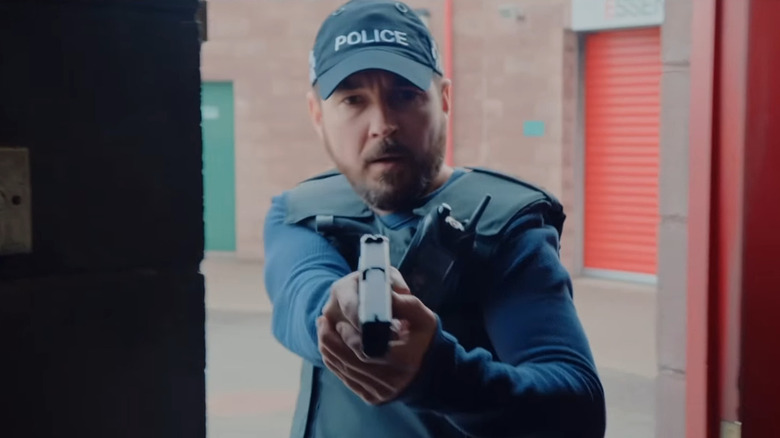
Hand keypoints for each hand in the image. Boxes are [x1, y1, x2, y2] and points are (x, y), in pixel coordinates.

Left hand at [317, 267, 437, 404]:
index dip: (349, 336)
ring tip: (322, 331)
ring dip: (329, 350)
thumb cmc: (425, 338)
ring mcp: (381, 392)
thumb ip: (403, 303)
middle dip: (332, 341)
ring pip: (345, 371)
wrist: (435, 372)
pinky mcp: (372, 397)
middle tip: (322, 322)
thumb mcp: (422, 316)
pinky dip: (335, 363)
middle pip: (351, 361)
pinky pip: (346, 380)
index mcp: (404, 360)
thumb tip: (380, 294)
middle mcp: (391, 381)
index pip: (366, 349)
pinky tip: (329, 348)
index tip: (340, 323)